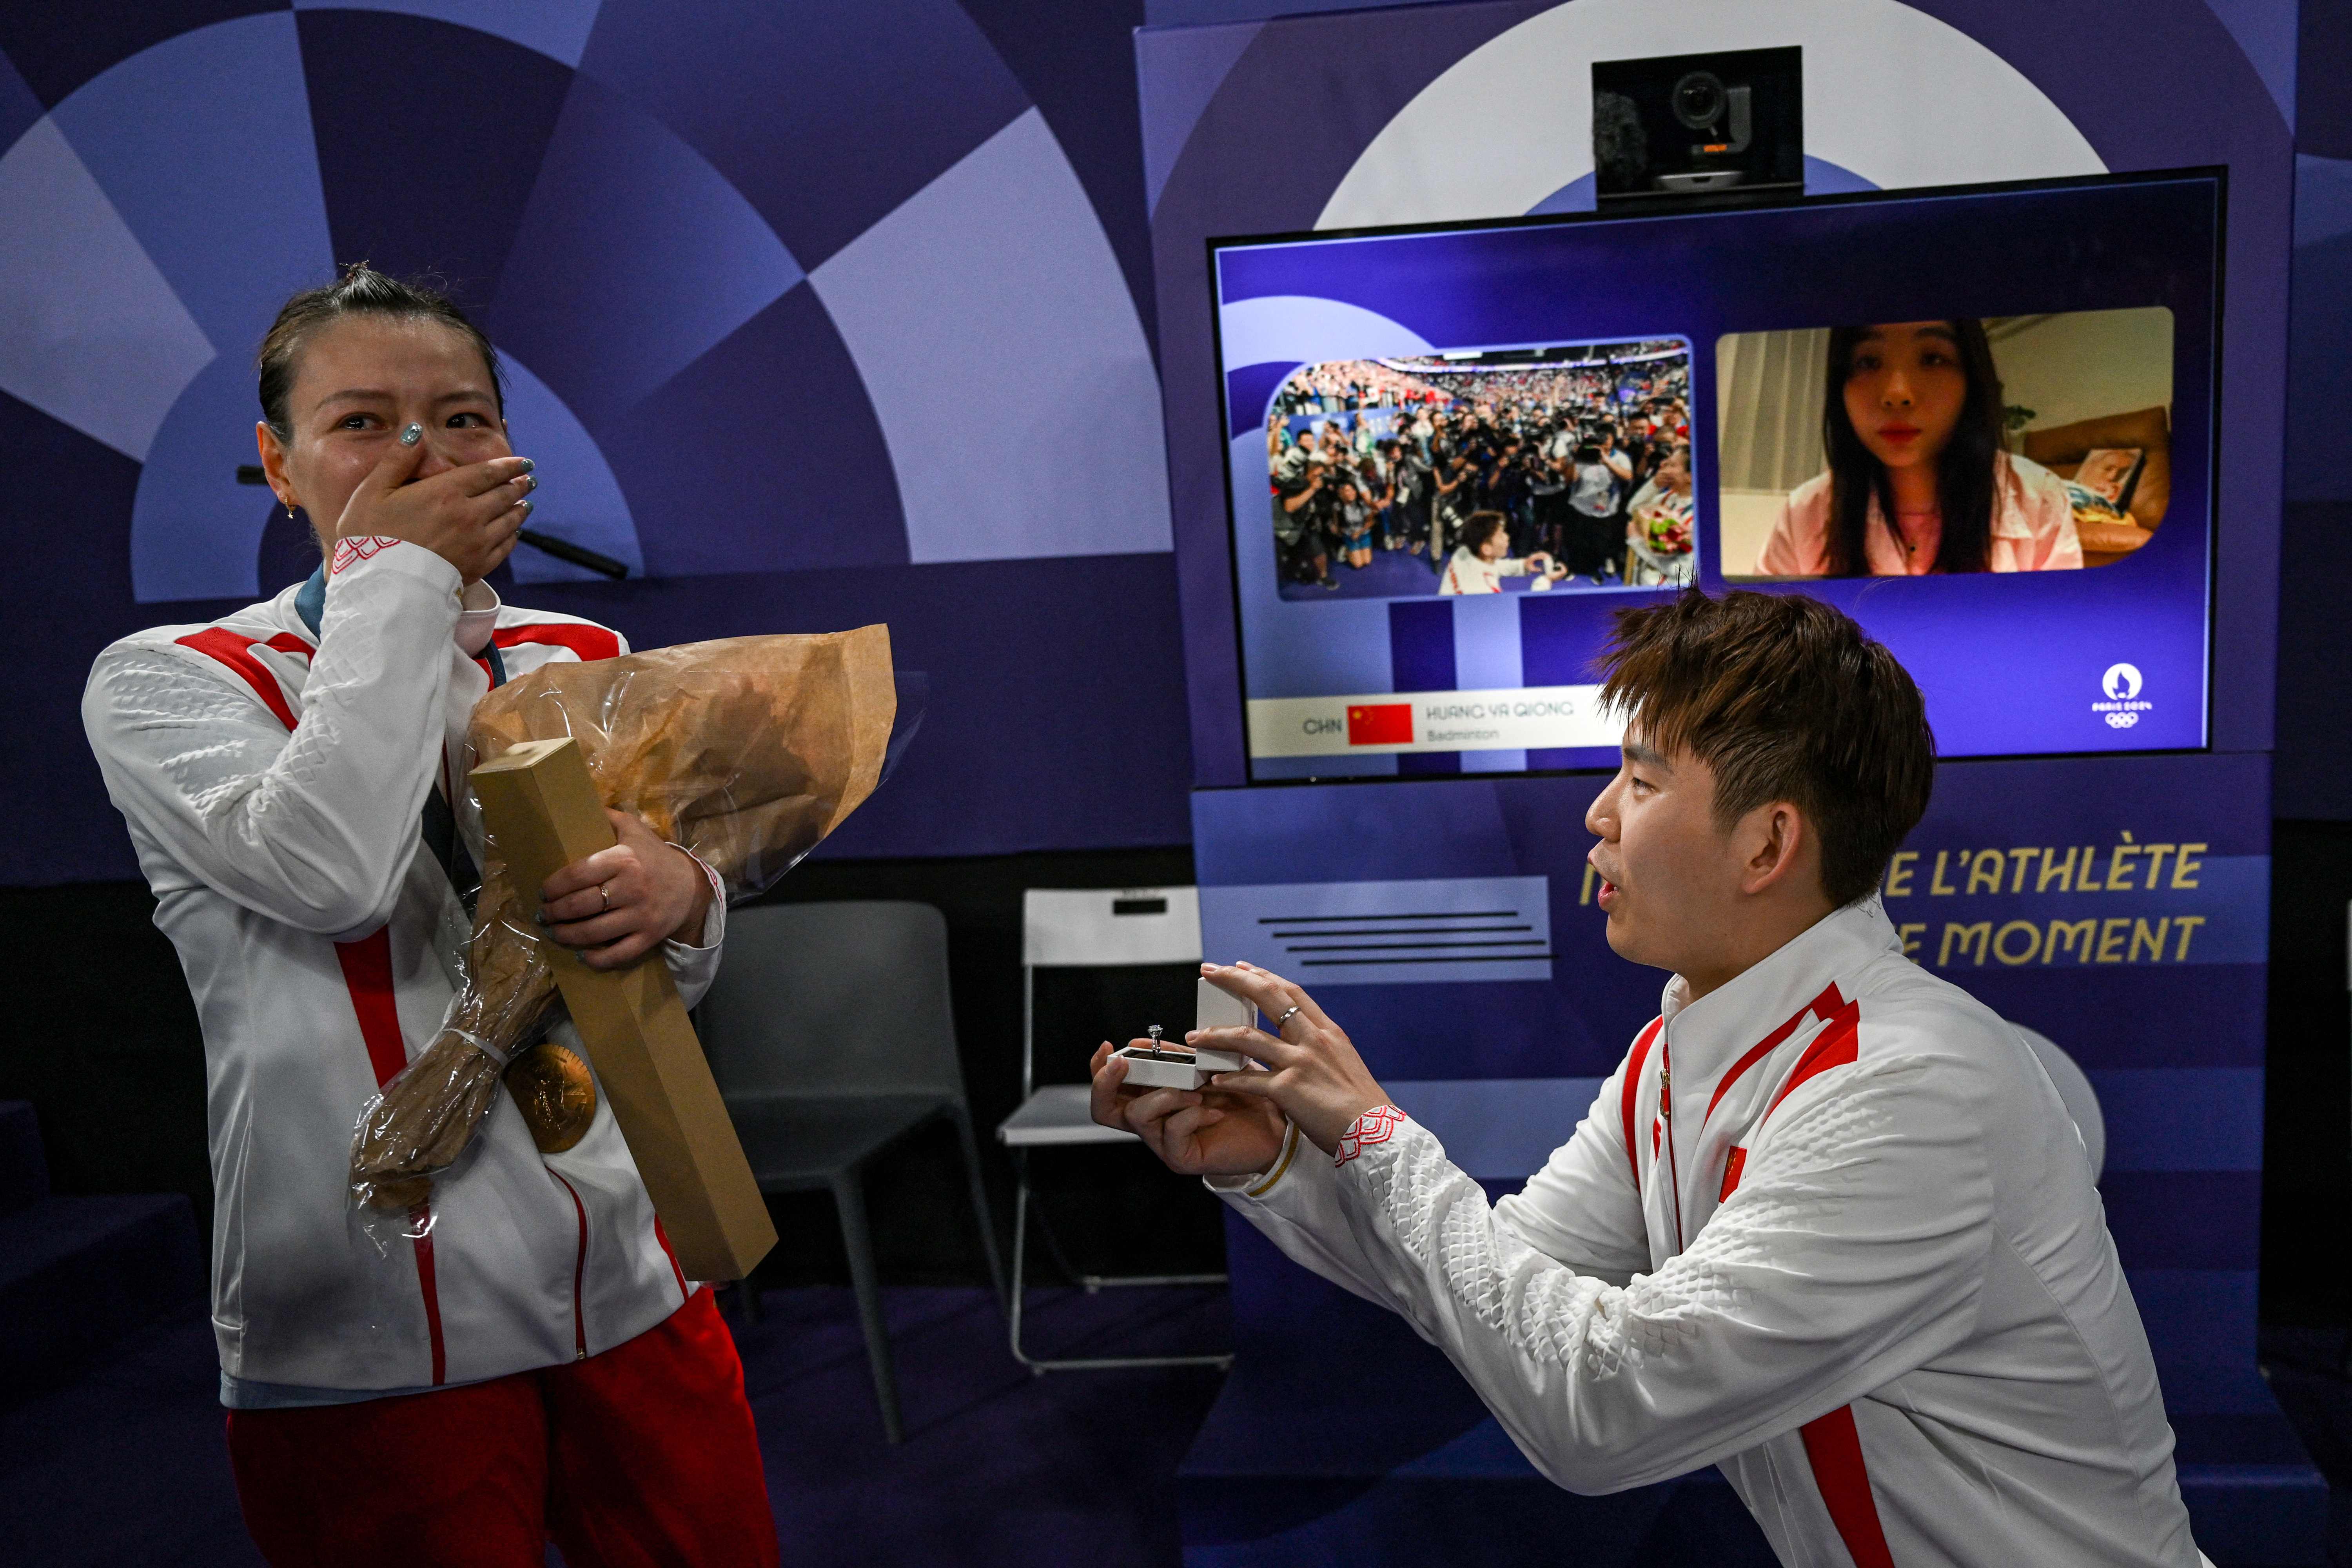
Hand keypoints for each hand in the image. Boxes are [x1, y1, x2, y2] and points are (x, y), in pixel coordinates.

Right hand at [331, 438, 534, 583]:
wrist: (381, 586)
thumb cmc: (370, 537)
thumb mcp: (373, 491)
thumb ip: (398, 460)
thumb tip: (416, 431)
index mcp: (446, 492)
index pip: (487, 473)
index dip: (509, 466)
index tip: (524, 462)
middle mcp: (469, 515)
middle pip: (504, 496)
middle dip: (518, 485)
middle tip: (528, 480)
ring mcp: (477, 543)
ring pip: (509, 521)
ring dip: (520, 509)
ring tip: (525, 503)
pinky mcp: (478, 567)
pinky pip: (505, 547)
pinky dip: (513, 536)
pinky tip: (514, 532)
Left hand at [537, 810, 711, 969]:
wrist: (691, 887)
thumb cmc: (654, 857)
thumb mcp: (634, 830)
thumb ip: (606, 817)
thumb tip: (574, 803)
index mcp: (624, 859)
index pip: (577, 874)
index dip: (553, 886)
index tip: (542, 891)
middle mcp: (632, 888)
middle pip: (580, 905)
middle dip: (554, 912)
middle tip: (543, 913)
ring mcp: (641, 915)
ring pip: (593, 932)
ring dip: (565, 935)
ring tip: (553, 932)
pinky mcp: (649, 937)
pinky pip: (617, 955)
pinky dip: (595, 959)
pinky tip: (581, 955)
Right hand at [1088, 1041, 1288, 1176]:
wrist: (1274, 1125)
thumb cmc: (1240, 1094)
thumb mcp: (1203, 1067)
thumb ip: (1173, 1058)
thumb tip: (1139, 1044)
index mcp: (1151, 1098)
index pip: (1109, 1090)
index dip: (1099, 1069)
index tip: (1110, 1047)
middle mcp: (1151, 1122)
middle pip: (1104, 1109)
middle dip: (1106, 1083)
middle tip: (1124, 1064)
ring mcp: (1164, 1142)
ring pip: (1137, 1116)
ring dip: (1164, 1094)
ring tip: (1196, 1089)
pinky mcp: (1182, 1158)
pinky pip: (1172, 1132)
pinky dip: (1193, 1114)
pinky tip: (1215, 1110)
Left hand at [1189, 963, 1391, 1154]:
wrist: (1376, 1133)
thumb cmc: (1361, 1106)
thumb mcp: (1344, 1063)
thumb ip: (1320, 1050)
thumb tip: (1301, 1046)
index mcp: (1328, 1032)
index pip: (1291, 992)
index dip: (1263, 975)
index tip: (1241, 966)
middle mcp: (1313, 1040)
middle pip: (1268, 997)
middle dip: (1235, 980)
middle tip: (1209, 972)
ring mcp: (1300, 1062)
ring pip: (1248, 1037)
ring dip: (1217, 1034)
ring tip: (1196, 1036)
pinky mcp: (1288, 1089)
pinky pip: (1248, 1079)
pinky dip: (1229, 1078)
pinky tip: (1214, 1078)